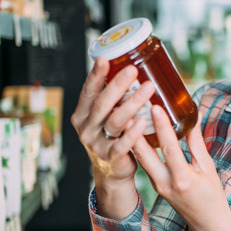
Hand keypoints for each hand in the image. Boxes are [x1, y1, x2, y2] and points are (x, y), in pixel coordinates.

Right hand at [71, 57, 155, 185]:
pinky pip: (122, 144)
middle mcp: (86, 128)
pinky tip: (142, 122)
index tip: (104, 59)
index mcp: (82, 114)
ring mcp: (96, 143)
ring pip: (114, 121)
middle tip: (133, 69)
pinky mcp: (110, 157)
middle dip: (117, 85)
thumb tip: (132, 67)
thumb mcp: (106, 116)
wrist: (112, 171)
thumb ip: (113, 99)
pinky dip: (132, 133)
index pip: (88, 91)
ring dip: (132, 103)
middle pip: (102, 103)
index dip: (96, 75)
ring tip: (148, 88)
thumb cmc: (113, 136)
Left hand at [133, 105, 230, 230]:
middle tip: (128, 108)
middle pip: (144, 154)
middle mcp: (165, 183)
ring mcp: (157, 186)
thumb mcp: (207, 167)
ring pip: (140, 159)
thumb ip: (197, 143)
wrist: (208, 223)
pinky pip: (144, 164)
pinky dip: (139, 148)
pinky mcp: (154, 186)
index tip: (155, 107)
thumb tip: (192, 118)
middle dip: (134, 131)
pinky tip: (136, 133)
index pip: (169, 148)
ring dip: (133, 138)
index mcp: (182, 178)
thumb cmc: (212, 195)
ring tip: (128, 116)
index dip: (162, 126)